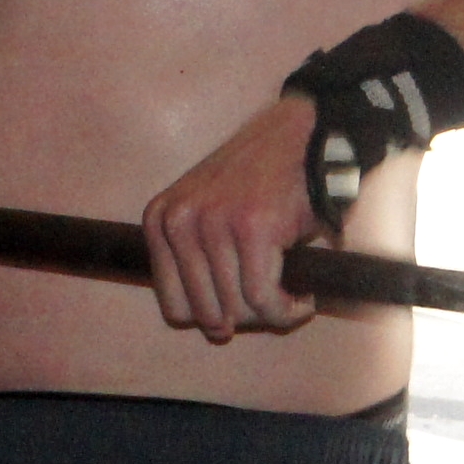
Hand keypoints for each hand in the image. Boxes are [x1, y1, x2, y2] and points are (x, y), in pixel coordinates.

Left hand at [142, 99, 324, 342]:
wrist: (301, 138)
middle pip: (207, 313)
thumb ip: (194, 259)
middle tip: (271, 305)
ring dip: (271, 315)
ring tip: (290, 300)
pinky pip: (265, 298)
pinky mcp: (252, 228)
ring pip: (238, 309)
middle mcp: (179, 221)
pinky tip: (303, 301)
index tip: (240, 309)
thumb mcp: (205, 210)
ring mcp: (213, 223)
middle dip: (245, 320)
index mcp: (159, 220)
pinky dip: (288, 310)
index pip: (175, 307)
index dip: (212, 317)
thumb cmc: (260, 181)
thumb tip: (213, 325)